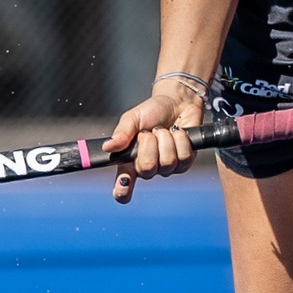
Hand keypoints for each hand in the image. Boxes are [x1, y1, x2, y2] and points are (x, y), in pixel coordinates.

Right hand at [103, 86, 205, 203]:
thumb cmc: (152, 111)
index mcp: (130, 161)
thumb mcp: (132, 118)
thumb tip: (108, 147)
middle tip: (149, 132)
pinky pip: (183, 157)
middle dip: (149, 144)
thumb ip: (121, 133)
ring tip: (163, 130)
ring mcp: (167, 167)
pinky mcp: (185, 163)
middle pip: (147, 169)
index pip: (124, 184)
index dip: (122, 190)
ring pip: (167, 162)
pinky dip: (180, 139)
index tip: (122, 188)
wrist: (176, 102)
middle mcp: (148, 168)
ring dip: (165, 139)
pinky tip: (177, 133)